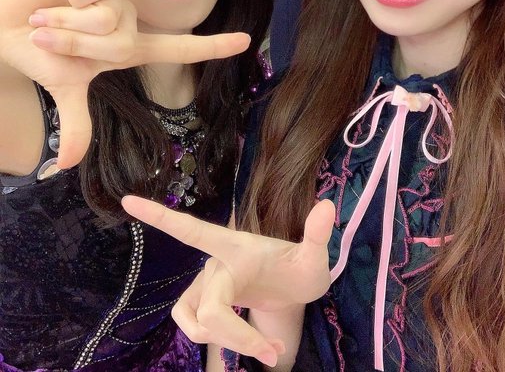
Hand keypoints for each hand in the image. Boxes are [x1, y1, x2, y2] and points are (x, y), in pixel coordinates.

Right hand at [0, 0, 249, 167]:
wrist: (4, 26)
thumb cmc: (39, 54)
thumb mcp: (64, 88)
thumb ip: (76, 122)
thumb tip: (66, 165)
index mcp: (129, 47)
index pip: (180, 48)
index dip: (212, 47)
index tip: (247, 42)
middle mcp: (127, 19)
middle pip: (123, 44)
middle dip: (77, 48)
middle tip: (50, 40)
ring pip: (107, 19)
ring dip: (66, 27)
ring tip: (46, 19)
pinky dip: (67, 0)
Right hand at [121, 195, 334, 366]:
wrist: (294, 287)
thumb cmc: (301, 267)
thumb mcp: (315, 258)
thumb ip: (317, 236)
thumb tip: (328, 206)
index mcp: (235, 247)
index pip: (192, 229)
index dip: (160, 216)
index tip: (127, 200)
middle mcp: (215, 263)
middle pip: (210, 306)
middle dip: (238, 335)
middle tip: (271, 353)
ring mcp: (207, 285)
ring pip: (197, 321)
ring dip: (227, 341)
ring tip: (264, 349)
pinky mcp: (205, 304)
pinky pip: (194, 326)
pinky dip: (215, 341)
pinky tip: (246, 345)